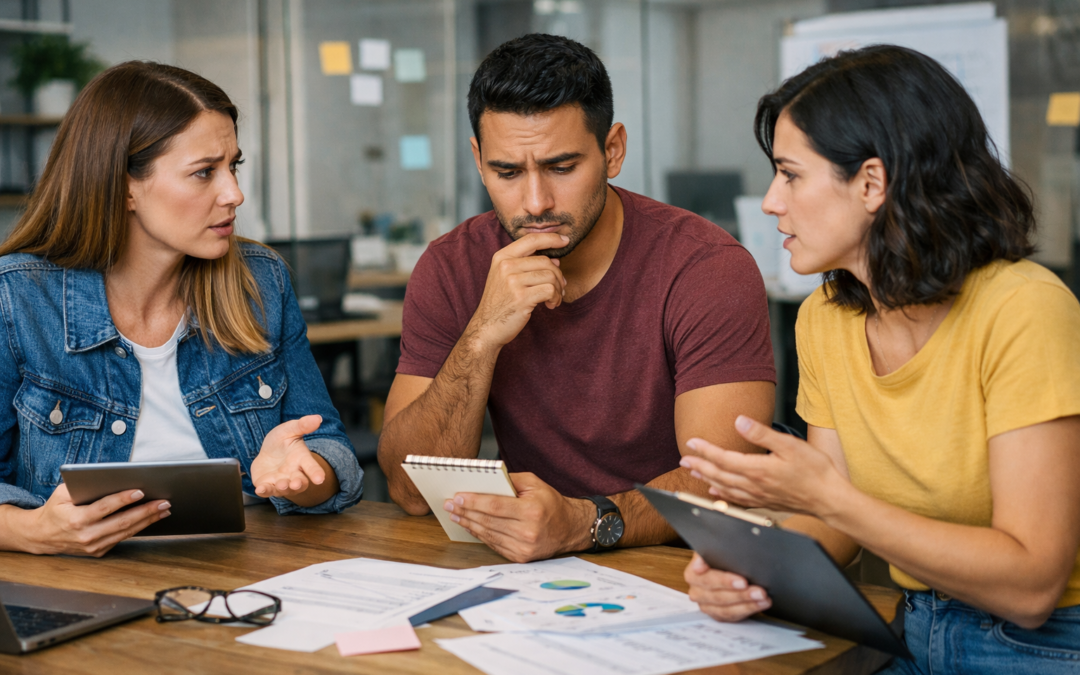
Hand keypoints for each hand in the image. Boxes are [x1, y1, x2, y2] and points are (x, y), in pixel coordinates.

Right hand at [9, 483, 169, 555]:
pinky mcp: (98, 552)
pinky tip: (151, 519)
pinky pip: (122, 538)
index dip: (123, 499)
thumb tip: (109, 478)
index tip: (140, 491)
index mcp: (76, 520)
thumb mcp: (61, 494)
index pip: (105, 508)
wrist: (41, 537)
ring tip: (163, 510)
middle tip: (164, 502)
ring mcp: (93, 546)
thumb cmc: (55, 510)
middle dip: (146, 511)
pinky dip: (138, 528)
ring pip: (125, 533)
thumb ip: (82, 487)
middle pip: (121, 523)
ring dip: (147, 521)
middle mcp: (86, 536)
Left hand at [250, 415, 327, 498]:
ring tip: (282, 484)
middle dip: (299, 484)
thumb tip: (317, 418)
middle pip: (300, 482)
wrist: (268, 453)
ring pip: (285, 489)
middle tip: (296, 483)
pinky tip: (260, 489)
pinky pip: (267, 490)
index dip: (316, 473)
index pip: (311, 467)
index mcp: (302, 459)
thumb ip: (302, 425)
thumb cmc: (282, 442)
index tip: (320, 479)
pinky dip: (265, 491)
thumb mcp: (290, 430)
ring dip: (283, 488)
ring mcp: (281, 481)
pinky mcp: (268, 485)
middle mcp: (294, 473)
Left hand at [442, 472, 593, 561]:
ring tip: (455, 515)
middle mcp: (528, 531)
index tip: (457, 496)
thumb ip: (510, 480)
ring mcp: (524, 547)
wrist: (570, 528)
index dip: (474, 502)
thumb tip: (484, 481)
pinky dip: (480, 534)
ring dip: (469, 524)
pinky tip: (470, 525)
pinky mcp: (520, 557)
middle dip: (465, 512)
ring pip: (488, 534)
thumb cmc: (551, 502)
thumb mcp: (535, 483)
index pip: (495, 506)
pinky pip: (494, 544)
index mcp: (532, 511)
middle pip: (488, 521)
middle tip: (449, 505)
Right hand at [466, 233, 568, 350]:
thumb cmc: (500, 303)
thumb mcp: (506, 278)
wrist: (487, 327)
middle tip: (559, 288)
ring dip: (557, 289)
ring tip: (553, 299)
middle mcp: (506, 266)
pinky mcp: (521, 297)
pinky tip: (550, 305)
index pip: (531, 240)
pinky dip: (555, 298)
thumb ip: (527, 266)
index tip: (565, 240)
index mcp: (502, 257)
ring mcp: (513, 281)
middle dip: (558, 275)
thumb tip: (555, 260)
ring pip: (550, 276)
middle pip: (545, 261)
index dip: (551, 238)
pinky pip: (550, 290)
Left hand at [679, 415, 847, 515]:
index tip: (691, 442)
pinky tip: (717, 491)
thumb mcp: (790, 445)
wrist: (829, 498)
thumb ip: (762, 433)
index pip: (723, 458)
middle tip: (683, 459)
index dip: (705, 450)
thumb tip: (739, 421)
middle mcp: (753, 485)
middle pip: (719, 475)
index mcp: (757, 469)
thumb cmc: (814, 470)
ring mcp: (758, 496)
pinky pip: (736, 499)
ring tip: (694, 472)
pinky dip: (722, 494)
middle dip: (699, 466)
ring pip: (724, 488)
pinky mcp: (764, 503)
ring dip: (707, 479)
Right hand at [684, 553, 770, 620]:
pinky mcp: (717, 613)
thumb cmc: (725, 552)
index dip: (724, 581)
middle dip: (741, 594)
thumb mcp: (720, 543)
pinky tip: (761, 603)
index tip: (742, 581)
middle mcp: (697, 589)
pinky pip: (732, 616)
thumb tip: (712, 552)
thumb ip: (715, 545)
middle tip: (759, 590)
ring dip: (747, 604)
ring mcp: (706, 603)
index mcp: (693, 572)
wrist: (728, 561)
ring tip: (763, 597)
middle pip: (717, 596)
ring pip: (725, 609)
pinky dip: (748, 610)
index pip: (706, 578)